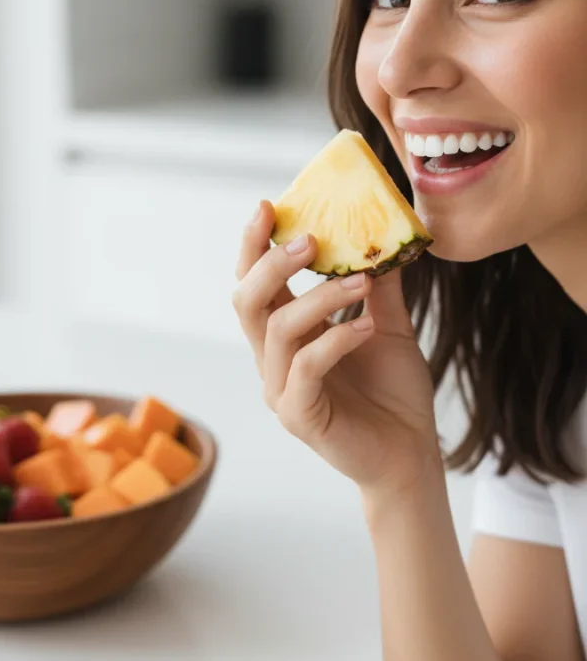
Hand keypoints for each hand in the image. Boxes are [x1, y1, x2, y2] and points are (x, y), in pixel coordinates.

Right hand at [233, 200, 440, 499]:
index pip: (254, 283)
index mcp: (287, 335)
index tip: (269, 206)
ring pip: (277, 328)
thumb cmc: (394, 392)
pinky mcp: (299, 416)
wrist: (413, 454)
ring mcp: (281, 389)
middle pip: (246, 301)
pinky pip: (307, 367)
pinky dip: (336, 339)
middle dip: (270, 263)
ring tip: (362, 280)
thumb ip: (379, 285)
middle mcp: (274, 359)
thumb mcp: (388, 325)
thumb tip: (385, 233)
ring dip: (319, 296)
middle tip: (310, 239)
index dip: (253, 245)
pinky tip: (367, 327)